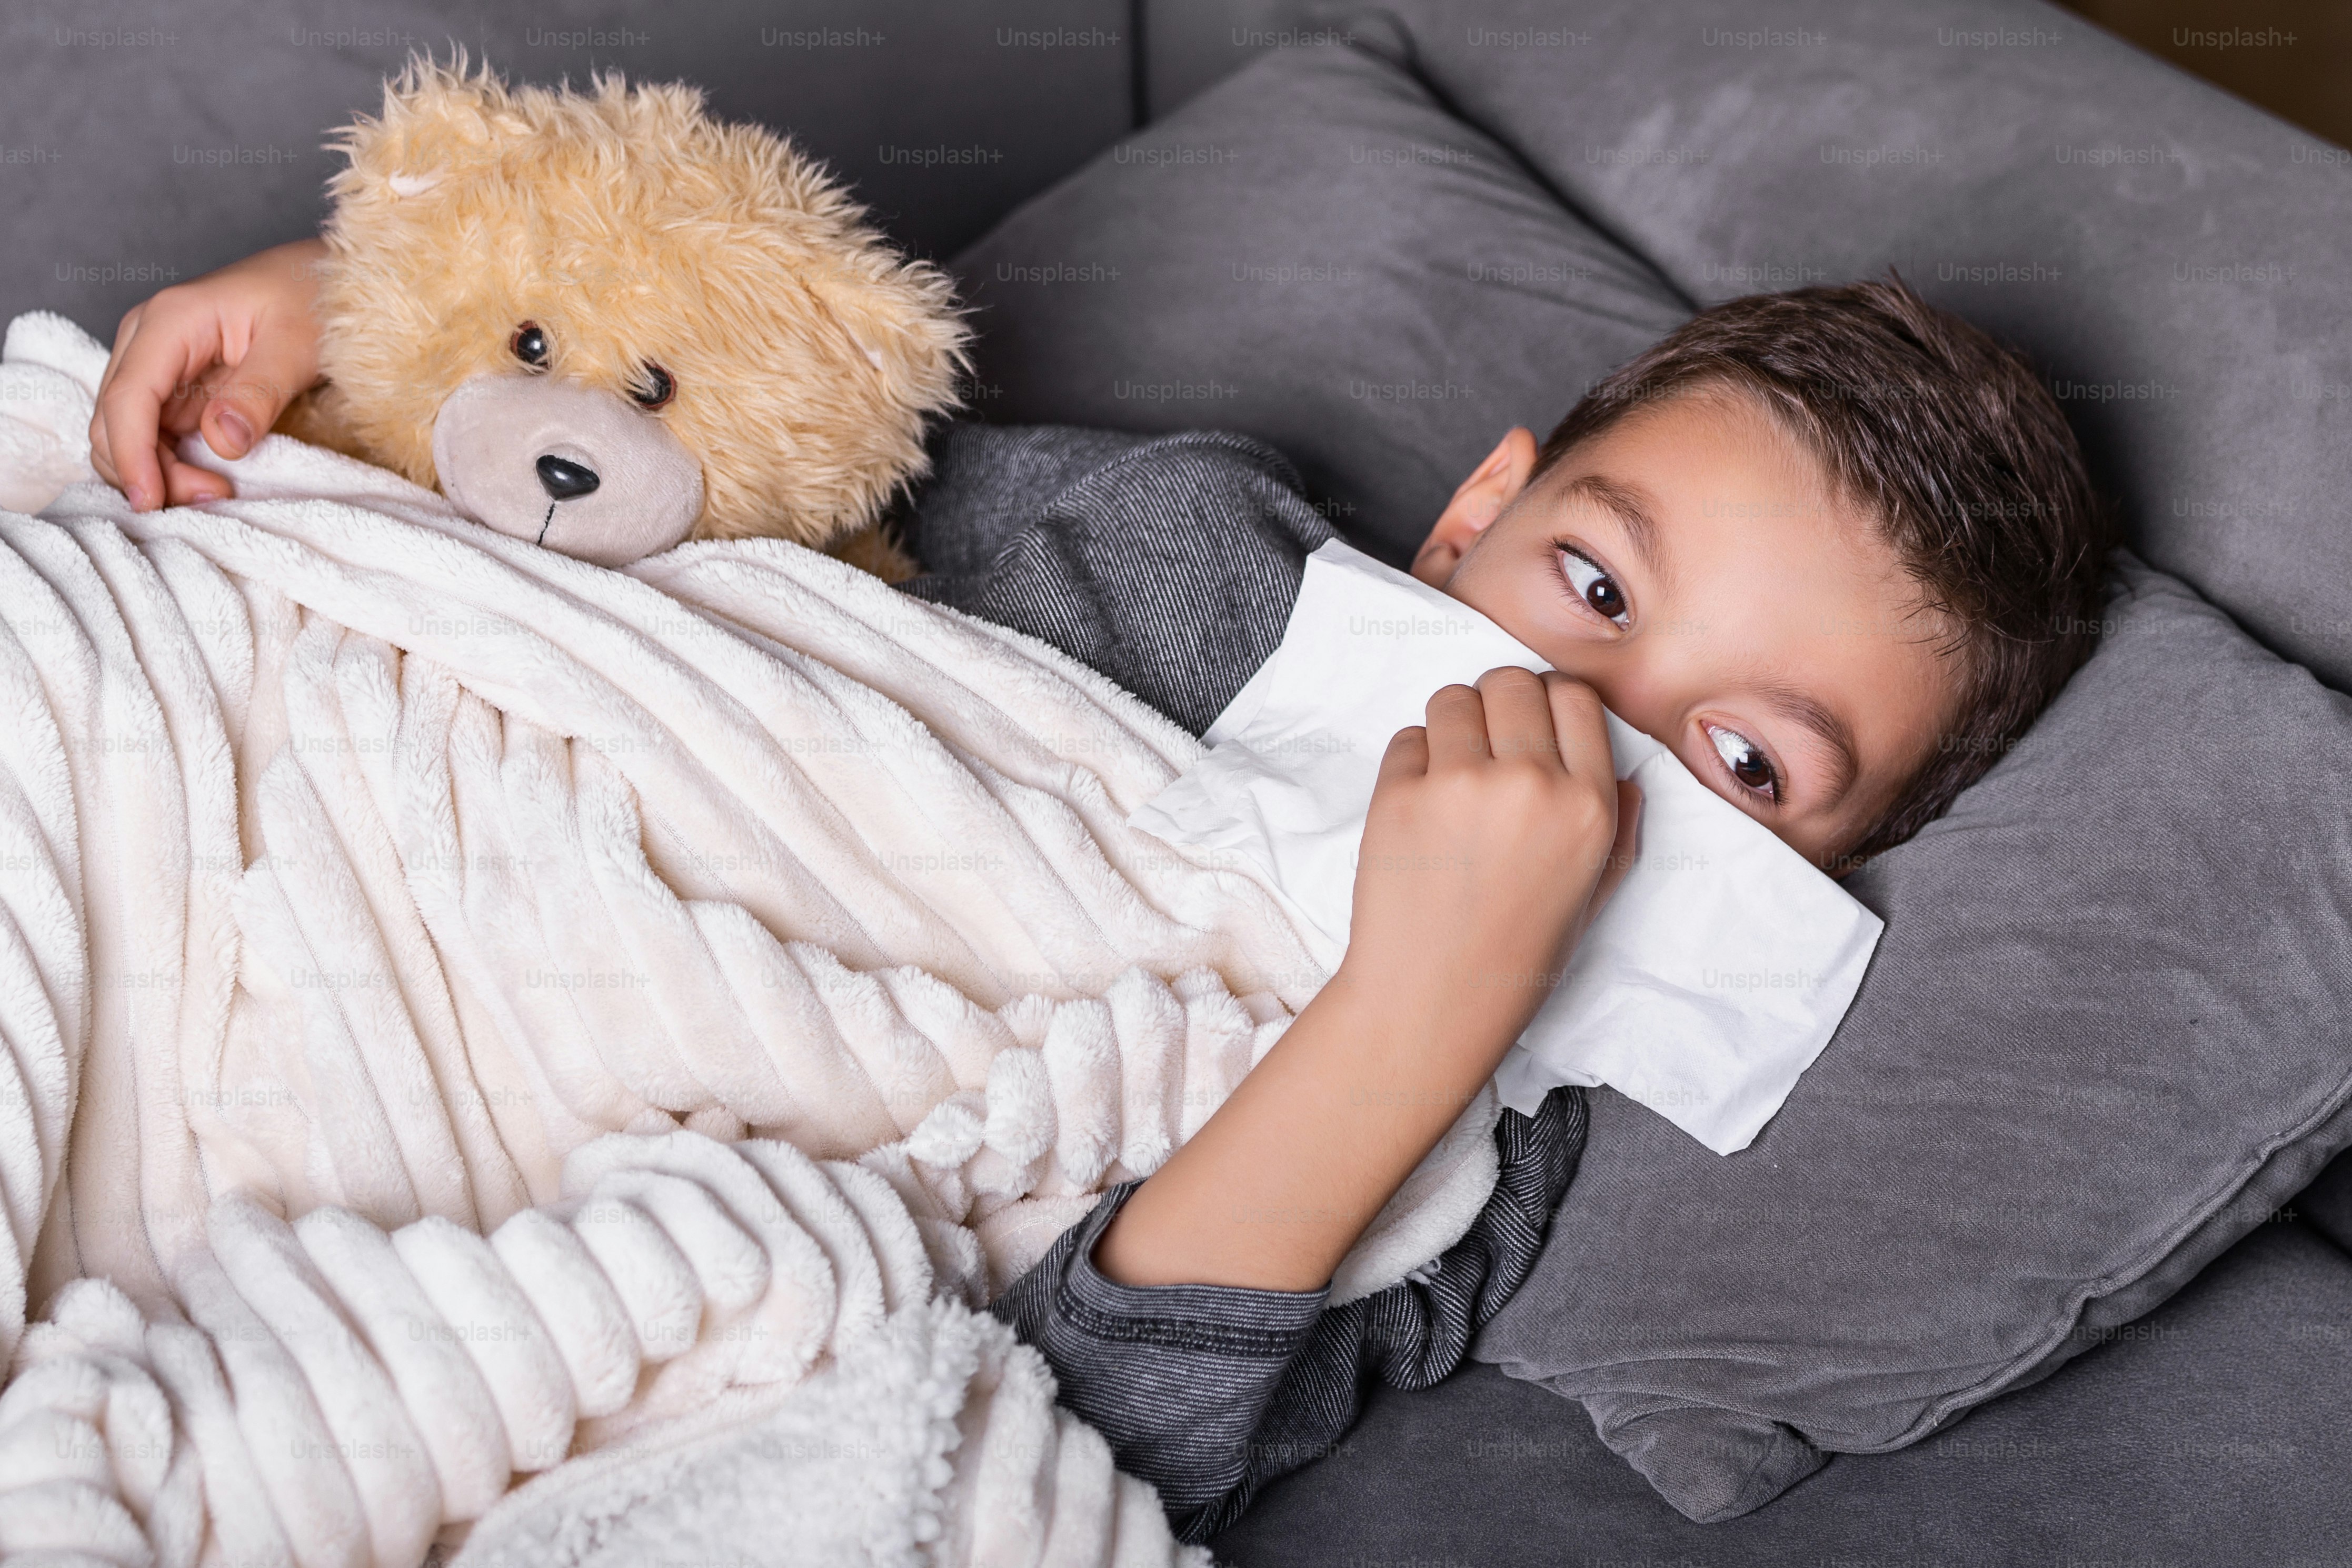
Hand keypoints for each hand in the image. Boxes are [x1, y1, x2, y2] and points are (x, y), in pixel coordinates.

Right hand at [89, 237, 328, 510]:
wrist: (321, 279)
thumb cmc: (311, 299)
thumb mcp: (296, 345)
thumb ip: (259, 393)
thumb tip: (221, 442)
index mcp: (170, 320)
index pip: (128, 398)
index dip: (132, 455)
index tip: (151, 501)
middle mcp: (147, 340)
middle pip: (113, 421)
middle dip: (146, 470)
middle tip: (212, 496)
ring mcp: (156, 364)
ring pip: (125, 433)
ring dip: (157, 472)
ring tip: (217, 490)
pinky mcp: (172, 386)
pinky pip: (152, 434)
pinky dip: (169, 464)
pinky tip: (210, 478)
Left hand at [1336, 667, 1638, 1063]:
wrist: (1432, 1000)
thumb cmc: (1515, 955)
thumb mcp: (1593, 896)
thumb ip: (1619, 829)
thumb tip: (1624, 774)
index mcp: (1588, 806)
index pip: (1576, 697)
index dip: (1550, 701)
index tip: (1532, 723)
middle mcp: (1532, 784)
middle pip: (1512, 681)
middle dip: (1499, 704)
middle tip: (1486, 745)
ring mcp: (1462, 784)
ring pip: (1454, 698)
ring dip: (1452, 725)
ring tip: (1451, 775)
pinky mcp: (1400, 794)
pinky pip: (1407, 737)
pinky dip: (1412, 760)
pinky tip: (1420, 808)